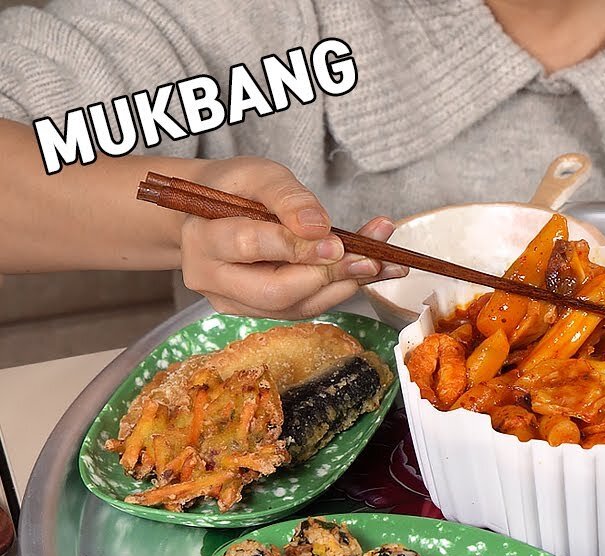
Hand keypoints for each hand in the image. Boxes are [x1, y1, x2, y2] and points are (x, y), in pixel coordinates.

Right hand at [177, 156, 407, 317]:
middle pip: (274, 292)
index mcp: (201, 238)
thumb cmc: (235, 188)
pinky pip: (304, 307)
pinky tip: (369, 271)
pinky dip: (339, 289)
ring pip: (295, 306)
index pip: (248, 246)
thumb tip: (318, 227)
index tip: (336, 241)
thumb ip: (287, 197)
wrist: (216, 212)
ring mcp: (235, 302)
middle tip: (370, 259)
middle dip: (327, 275)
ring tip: (383, 263)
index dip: (295, 247)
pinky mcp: (259, 311)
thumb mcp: (259, 174)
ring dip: (344, 285)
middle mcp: (212, 278)